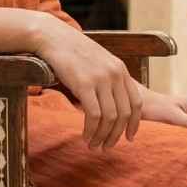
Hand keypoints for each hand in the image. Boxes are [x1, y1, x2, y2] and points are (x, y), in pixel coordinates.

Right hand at [31, 20, 186, 149]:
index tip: (125, 139)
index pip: (135, 105)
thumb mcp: (94, 68)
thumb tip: (107, 107)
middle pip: (125, 115)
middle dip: (116, 136)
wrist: (51, 38)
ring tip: (94, 147)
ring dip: (103, 137)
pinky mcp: (87, 83)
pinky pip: (95, 115)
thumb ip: (106, 84)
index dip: (132, 125)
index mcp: (121, 72)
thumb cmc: (69, 56)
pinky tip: (85, 138)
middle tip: (105, 149)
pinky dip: (92, 131)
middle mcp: (117, 74)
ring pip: (111, 118)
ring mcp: (103, 78)